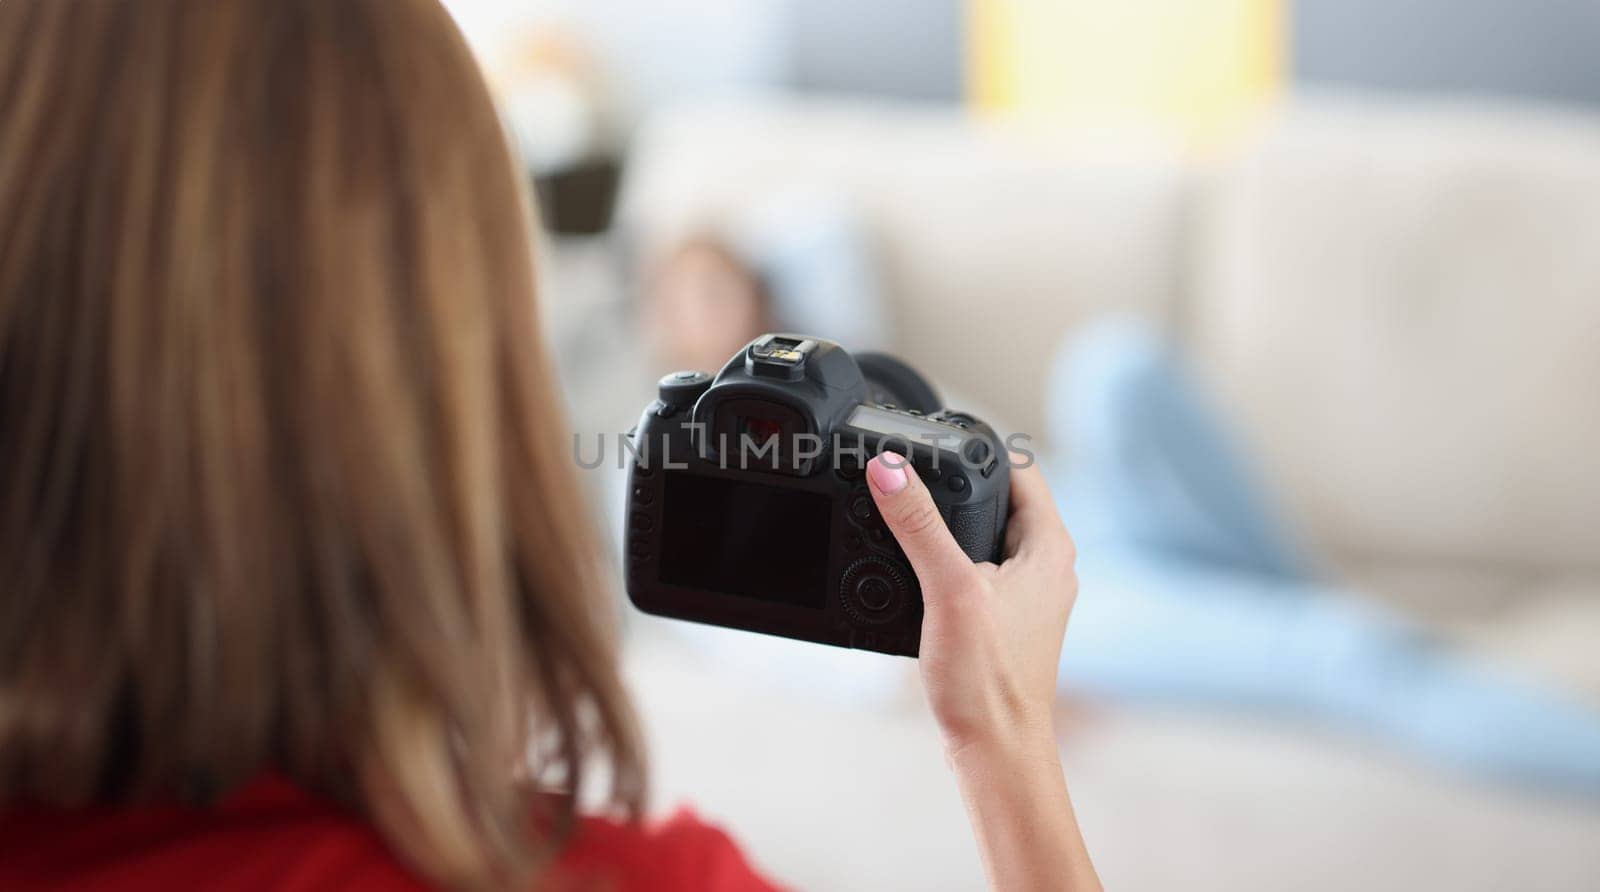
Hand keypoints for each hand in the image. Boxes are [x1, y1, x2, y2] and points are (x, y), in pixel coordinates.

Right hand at [864, 451, 1076, 757]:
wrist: (997, 752)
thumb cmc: (989, 683)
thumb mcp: (948, 589)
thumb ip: (918, 525)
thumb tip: (890, 470)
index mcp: (1050, 548)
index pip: (1020, 469)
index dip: (980, 449)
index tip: (936, 442)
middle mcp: (1047, 568)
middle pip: (999, 502)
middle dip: (956, 489)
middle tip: (911, 480)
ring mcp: (1029, 597)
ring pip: (985, 539)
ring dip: (949, 529)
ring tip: (907, 523)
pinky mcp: (1006, 623)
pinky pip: (976, 573)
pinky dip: (947, 565)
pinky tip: (916, 575)